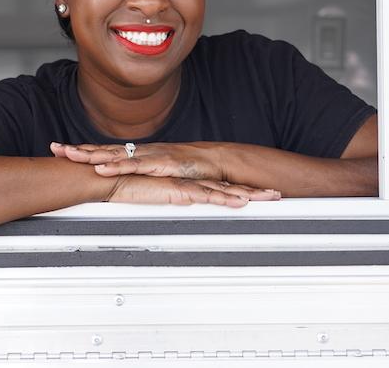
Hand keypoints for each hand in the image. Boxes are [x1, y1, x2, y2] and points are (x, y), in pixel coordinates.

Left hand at [51, 141, 224, 179]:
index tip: (60, 150)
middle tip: (56, 149)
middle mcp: (140, 152)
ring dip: (92, 155)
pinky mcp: (161, 164)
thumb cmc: (187, 168)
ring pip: (115, 155)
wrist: (214, 161)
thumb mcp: (157, 174)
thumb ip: (140, 177)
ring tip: (72, 156)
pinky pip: (135, 166)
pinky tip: (103, 168)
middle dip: (79, 150)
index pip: (104, 151)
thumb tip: (122, 183)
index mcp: (137, 154)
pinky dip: (117, 166)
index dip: (82, 151)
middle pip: (103, 149)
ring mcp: (149, 156)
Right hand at [105, 174, 279, 206]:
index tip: (259, 195)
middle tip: (275, 195)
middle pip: (229, 188)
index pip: (219, 188)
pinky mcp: (178, 190)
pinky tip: (241, 202)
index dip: (240, 191)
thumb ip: (166, 203)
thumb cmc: (128, 186)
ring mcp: (187, 185)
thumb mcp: (154, 197)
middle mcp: (191, 182)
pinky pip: (207, 196)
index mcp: (187, 184)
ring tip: (270, 198)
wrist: (112, 178)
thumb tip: (174, 211)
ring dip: (249, 194)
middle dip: (254, 191)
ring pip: (224, 191)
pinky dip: (225, 199)